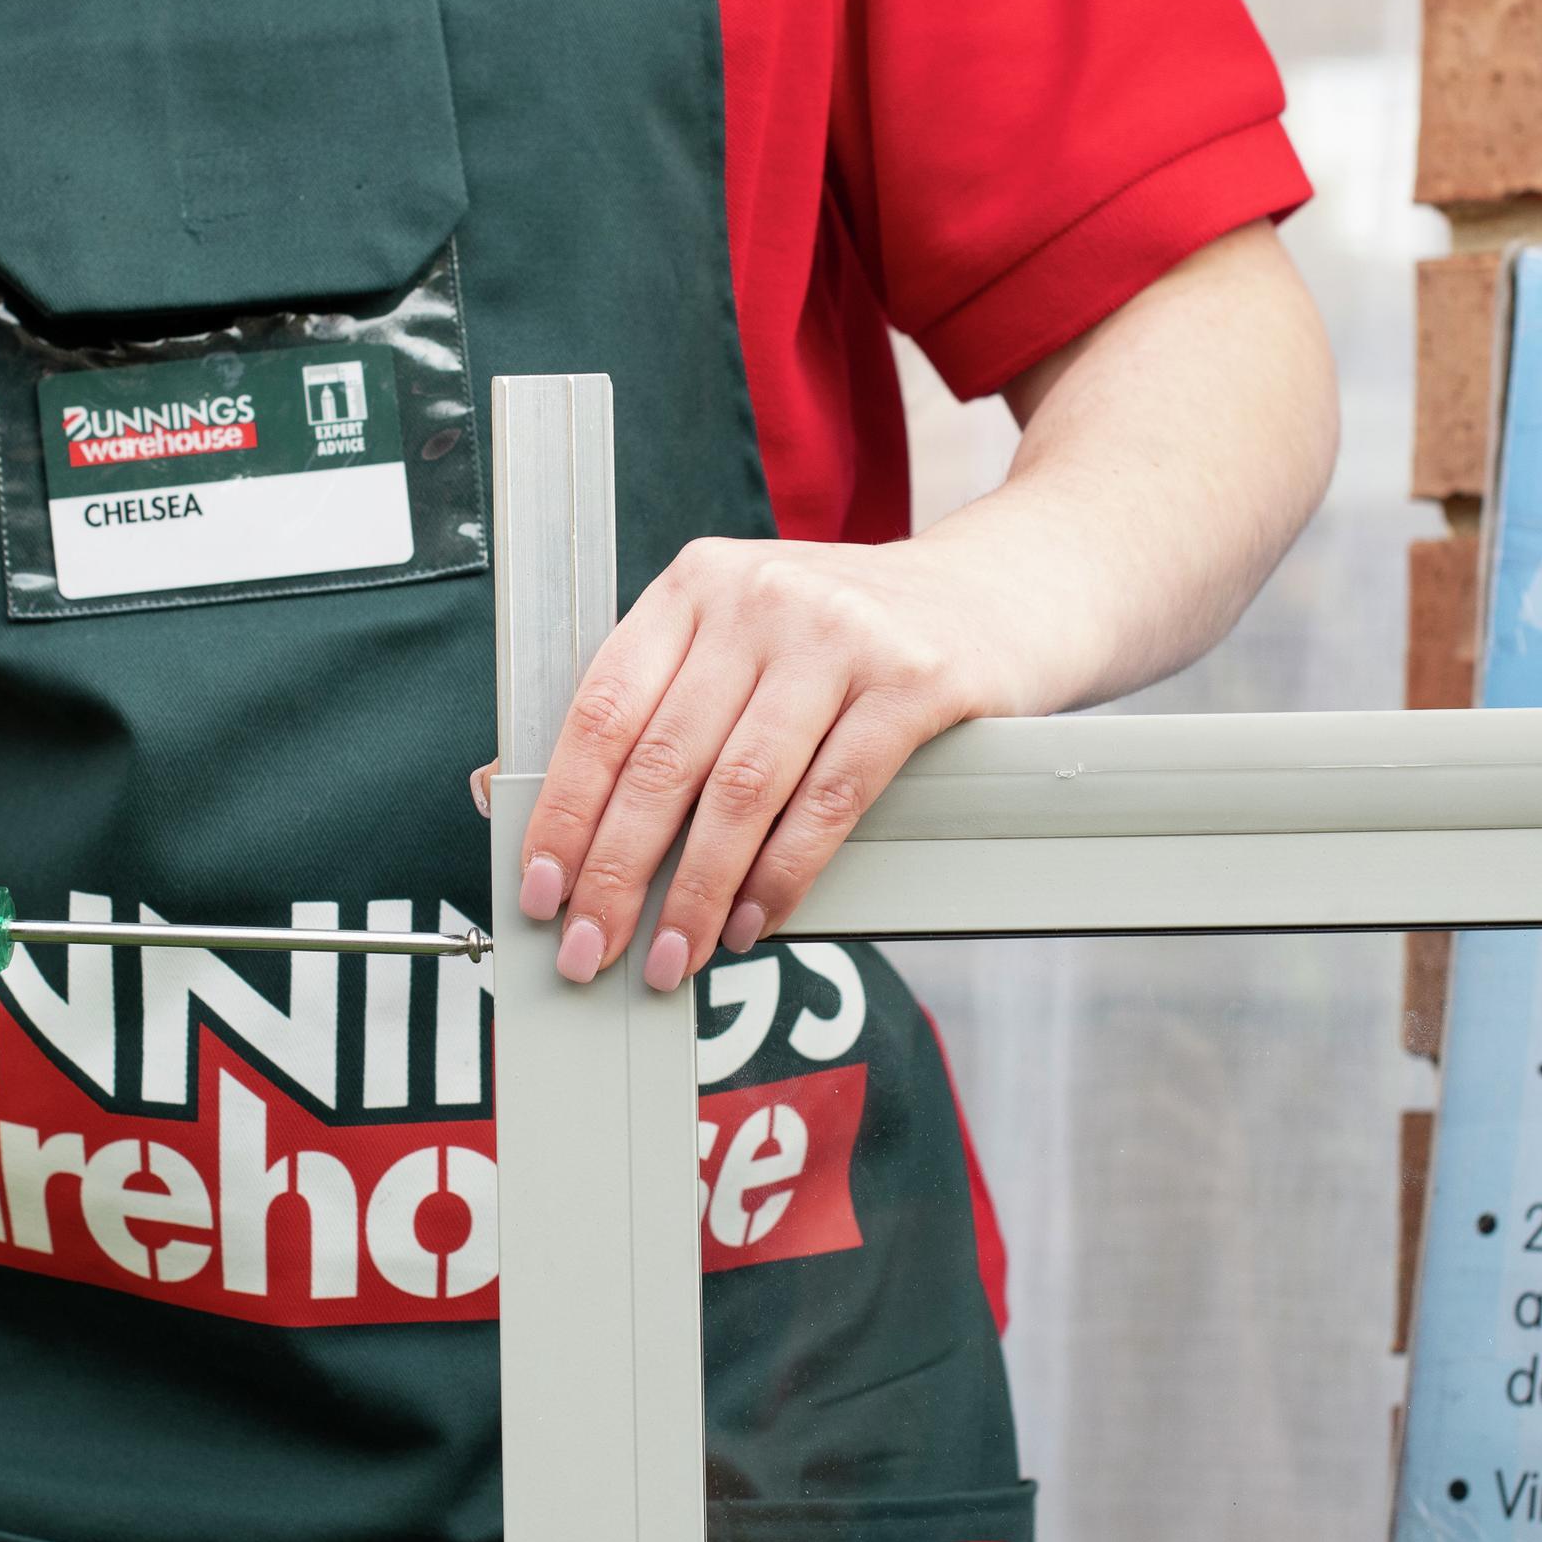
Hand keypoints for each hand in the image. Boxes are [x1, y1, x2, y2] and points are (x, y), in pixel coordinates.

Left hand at [510, 536, 1031, 990]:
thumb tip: (538, 807)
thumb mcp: (746, 639)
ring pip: (741, 789)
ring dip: (697, 892)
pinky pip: (828, 800)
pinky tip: (753, 921)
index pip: (603, 708)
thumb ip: (661, 706)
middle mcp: (759, 598)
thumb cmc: (852, 638)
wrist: (1003, 591)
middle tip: (590, 950)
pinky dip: (782, 876)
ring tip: (673, 957)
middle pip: (664, 759)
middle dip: (617, 872)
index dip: (564, 809)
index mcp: (696, 585)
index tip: (541, 890)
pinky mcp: (912, 681)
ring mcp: (839, 635)